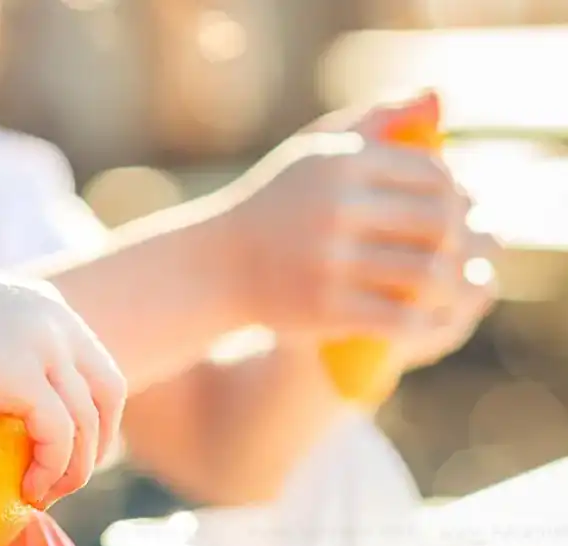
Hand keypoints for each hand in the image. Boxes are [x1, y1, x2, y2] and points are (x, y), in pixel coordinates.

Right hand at [0, 258, 126, 505]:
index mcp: (41, 302)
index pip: (92, 362)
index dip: (90, 412)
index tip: (69, 449)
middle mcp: (54, 317)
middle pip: (108, 391)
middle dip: (97, 443)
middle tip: (66, 481)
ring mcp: (43, 344)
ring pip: (86, 422)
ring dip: (75, 469)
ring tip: (42, 497)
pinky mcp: (23, 376)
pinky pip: (59, 437)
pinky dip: (52, 471)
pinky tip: (30, 492)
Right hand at [225, 94, 497, 351]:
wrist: (212, 267)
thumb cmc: (272, 208)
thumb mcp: (313, 153)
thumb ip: (372, 120)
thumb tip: (436, 96)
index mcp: (343, 164)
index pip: (433, 175)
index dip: (456, 197)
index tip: (452, 218)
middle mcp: (337, 208)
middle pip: (436, 223)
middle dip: (458, 243)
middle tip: (454, 259)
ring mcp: (329, 260)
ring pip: (424, 272)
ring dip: (447, 287)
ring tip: (444, 293)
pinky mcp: (323, 307)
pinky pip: (397, 317)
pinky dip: (421, 324)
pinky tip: (424, 325)